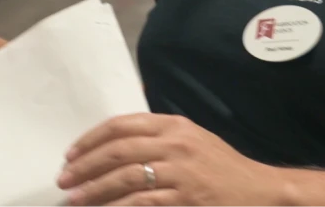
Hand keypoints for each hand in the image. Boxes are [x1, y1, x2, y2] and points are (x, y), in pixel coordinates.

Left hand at [57, 113, 284, 206]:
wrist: (261, 192)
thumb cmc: (221, 167)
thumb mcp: (191, 139)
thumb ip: (157, 135)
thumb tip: (112, 142)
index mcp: (173, 125)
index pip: (121, 125)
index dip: (90, 140)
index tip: (71, 155)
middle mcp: (175, 144)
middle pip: (117, 151)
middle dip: (85, 166)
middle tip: (64, 179)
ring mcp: (181, 172)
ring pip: (125, 178)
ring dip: (94, 190)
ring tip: (74, 199)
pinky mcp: (185, 199)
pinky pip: (142, 203)